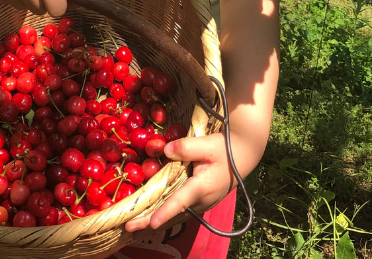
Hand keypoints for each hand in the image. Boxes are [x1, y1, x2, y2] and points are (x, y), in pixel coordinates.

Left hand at [124, 131, 252, 233]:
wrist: (243, 156)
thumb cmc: (225, 149)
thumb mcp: (207, 144)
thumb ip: (185, 147)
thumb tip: (165, 150)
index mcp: (201, 187)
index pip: (180, 201)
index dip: (165, 212)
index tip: (152, 223)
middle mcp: (200, 201)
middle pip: (171, 214)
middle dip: (149, 221)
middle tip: (128, 227)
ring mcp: (200, 203)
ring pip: (175, 214)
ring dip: (154, 218)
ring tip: (134, 224)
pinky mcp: (199, 201)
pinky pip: (179, 209)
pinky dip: (164, 212)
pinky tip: (150, 213)